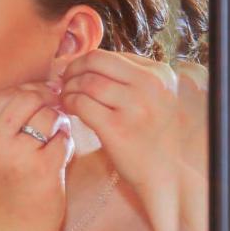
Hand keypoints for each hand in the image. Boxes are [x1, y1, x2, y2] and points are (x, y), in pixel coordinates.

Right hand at [0, 84, 72, 230]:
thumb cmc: (0, 186)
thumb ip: (5, 119)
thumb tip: (43, 86)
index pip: (8, 93)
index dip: (31, 90)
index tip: (43, 97)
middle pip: (29, 97)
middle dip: (48, 99)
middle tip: (56, 109)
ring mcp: (18, 154)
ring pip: (49, 116)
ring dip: (58, 123)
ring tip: (54, 138)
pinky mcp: (44, 168)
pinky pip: (64, 138)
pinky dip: (66, 143)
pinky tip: (59, 155)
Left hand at [58, 51, 183, 230]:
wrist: (165, 175)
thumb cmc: (152, 134)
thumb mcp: (154, 96)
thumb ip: (128, 76)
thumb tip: (85, 60)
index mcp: (159, 74)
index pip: (110, 55)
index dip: (85, 62)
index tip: (74, 73)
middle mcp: (150, 86)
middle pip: (95, 61)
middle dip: (72, 70)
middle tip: (64, 82)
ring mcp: (135, 107)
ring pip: (86, 82)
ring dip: (68, 88)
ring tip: (65, 98)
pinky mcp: (118, 128)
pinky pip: (81, 104)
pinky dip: (69, 103)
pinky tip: (69, 110)